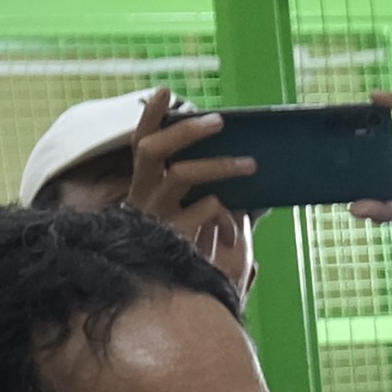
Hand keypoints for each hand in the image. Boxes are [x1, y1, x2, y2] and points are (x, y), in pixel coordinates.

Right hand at [118, 89, 256, 289]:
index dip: (149, 117)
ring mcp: (156, 217)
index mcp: (143, 188)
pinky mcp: (174, 237)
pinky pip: (206, 209)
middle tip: (219, 122)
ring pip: (182, 175)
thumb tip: (237, 163)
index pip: (140, 144)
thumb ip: (200, 192)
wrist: (168, 300)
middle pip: (152, 150)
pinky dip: (225, 214)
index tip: (165, 91)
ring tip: (251, 165)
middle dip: (184, 130)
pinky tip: (234, 233)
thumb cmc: (182, 250)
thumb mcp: (185, 219)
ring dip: (219, 165)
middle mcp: (143, 198)